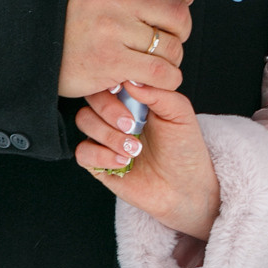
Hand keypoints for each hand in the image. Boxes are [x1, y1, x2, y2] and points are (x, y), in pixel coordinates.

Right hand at [59, 0, 194, 98]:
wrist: (35, 44)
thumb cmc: (77, 16)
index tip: (178, 6)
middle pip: (177, 13)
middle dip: (182, 29)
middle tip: (171, 37)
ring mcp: (111, 29)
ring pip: (171, 45)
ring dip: (174, 57)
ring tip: (161, 59)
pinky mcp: (110, 61)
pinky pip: (159, 71)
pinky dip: (168, 78)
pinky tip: (161, 77)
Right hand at [75, 83, 221, 250]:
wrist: (185, 188)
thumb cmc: (185, 148)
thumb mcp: (180, 114)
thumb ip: (158, 92)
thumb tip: (131, 79)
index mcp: (134, 98)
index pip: (110, 79)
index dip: (113, 85)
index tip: (124, 94)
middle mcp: (116, 115)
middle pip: (91, 98)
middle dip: (109, 111)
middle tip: (133, 126)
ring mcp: (105, 138)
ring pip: (84, 121)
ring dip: (108, 135)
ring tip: (135, 149)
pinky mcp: (98, 162)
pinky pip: (82, 152)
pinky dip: (101, 155)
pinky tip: (123, 161)